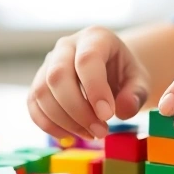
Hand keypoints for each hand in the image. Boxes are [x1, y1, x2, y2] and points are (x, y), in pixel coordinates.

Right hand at [28, 26, 149, 139]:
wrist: (111, 70)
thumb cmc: (125, 74)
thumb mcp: (140, 80)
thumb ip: (136, 94)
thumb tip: (123, 110)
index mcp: (95, 38)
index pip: (87, 59)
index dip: (95, 89)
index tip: (108, 115)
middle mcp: (67, 46)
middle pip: (58, 76)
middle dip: (78, 110)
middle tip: (101, 131)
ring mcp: (49, 63)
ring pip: (42, 92)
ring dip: (65, 121)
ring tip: (92, 134)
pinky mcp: (39, 82)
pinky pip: (34, 104)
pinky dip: (49, 125)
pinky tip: (71, 135)